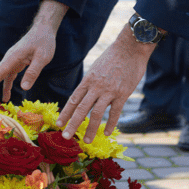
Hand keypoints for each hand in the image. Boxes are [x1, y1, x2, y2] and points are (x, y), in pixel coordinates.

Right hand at [0, 0, 66, 101]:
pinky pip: (9, 76)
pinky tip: (6, 96)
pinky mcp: (17, 63)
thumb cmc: (43, 42)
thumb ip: (32, 72)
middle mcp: (9, 60)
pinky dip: (6, 86)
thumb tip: (24, 88)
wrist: (43, 30)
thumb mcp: (42, 58)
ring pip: (1, 77)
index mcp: (12, 58)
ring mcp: (12, 62)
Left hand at [57, 24, 154, 141]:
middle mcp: (96, 87)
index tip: (59, 123)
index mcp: (88, 80)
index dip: (65, 113)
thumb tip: (85, 95)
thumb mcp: (96, 68)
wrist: (130, 48)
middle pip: (81, 108)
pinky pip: (115, 112)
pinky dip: (110, 124)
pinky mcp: (122, 93)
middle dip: (72, 124)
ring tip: (86, 140)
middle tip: (65, 136)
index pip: (73, 99)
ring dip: (90, 128)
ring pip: (96, 113)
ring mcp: (109, 91)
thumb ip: (91, 83)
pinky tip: (106, 133)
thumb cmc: (112, 58)